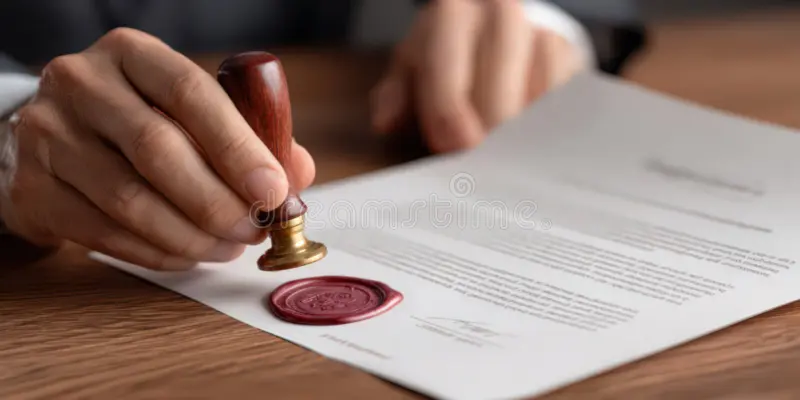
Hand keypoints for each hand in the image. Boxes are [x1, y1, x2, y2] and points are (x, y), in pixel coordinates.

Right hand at [0, 28, 315, 269]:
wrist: (47, 139)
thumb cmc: (135, 120)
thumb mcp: (187, 109)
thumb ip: (246, 134)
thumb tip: (298, 174)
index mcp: (131, 55)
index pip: (191, 93)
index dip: (238, 146)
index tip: (274, 189)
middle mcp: (82, 85)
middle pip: (158, 149)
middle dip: (218, 201)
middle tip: (254, 228)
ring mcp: (50, 137)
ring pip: (131, 200)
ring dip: (192, 235)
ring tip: (228, 246)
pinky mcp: (34, 190)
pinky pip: (107, 234)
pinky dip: (158, 253)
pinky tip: (188, 254)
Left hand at [371, 0, 583, 152]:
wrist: (493, 28)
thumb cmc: (444, 56)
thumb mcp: (412, 68)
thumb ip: (395, 95)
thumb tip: (385, 122)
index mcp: (452, 13)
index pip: (448, 68)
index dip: (448, 114)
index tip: (453, 150)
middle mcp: (500, 12)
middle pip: (498, 87)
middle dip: (487, 136)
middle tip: (481, 171)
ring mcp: (540, 31)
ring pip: (537, 95)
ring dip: (521, 138)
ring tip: (508, 166)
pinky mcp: (569, 54)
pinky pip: (564, 101)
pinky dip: (547, 130)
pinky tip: (532, 150)